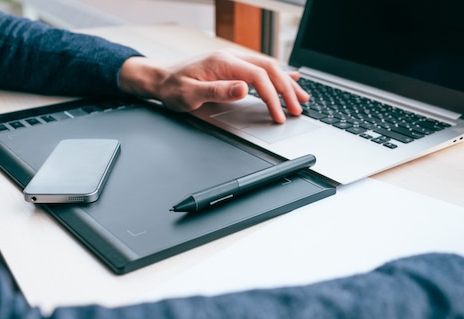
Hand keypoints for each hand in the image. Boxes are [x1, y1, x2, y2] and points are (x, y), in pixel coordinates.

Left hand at [118, 49, 309, 122]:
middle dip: (286, 90)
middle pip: (269, 70)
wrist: (161, 79)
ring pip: (269, 69)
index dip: (272, 96)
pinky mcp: (233, 68)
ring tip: (302, 98)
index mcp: (223, 62)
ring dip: (287, 83)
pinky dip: (279, 76)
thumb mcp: (191, 94)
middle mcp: (231, 58)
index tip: (278, 114)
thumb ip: (218, 91)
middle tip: (298, 109)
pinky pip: (261, 69)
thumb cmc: (173, 88)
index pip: (258, 77)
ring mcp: (234, 61)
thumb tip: (244, 88)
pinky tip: (291, 79)